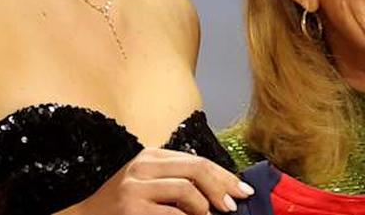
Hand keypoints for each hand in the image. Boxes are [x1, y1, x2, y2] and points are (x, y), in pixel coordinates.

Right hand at [71, 148, 253, 214]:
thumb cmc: (122, 207)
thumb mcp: (148, 184)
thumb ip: (176, 180)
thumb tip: (220, 190)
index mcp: (151, 156)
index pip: (197, 160)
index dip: (224, 176)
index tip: (242, 190)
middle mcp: (143, 166)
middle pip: (196, 169)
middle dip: (222, 188)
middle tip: (234, 206)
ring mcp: (135, 187)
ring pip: (187, 189)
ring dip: (204, 208)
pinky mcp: (132, 208)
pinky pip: (173, 214)